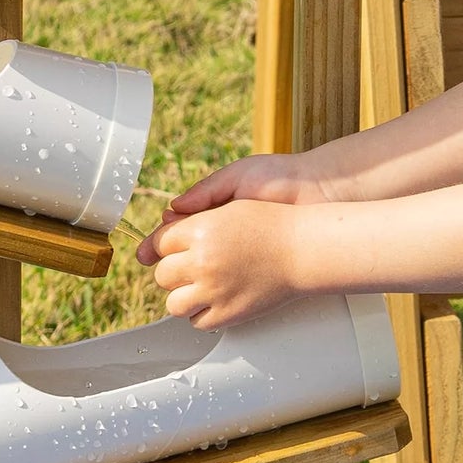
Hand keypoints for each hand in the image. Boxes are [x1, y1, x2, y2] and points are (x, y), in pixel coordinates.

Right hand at [136, 152, 330, 265]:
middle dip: (169, 260)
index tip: (146, 255)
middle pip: (183, 255)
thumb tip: (172, 210)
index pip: (176, 232)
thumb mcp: (236, 177)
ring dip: (188, 275)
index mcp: (213, 212)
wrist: (316, 189)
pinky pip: (228, 278)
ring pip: (202, 270)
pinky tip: (207, 286)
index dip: (159, 244)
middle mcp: (222, 235)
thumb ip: (205, 192)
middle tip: (160, 265)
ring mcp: (238, 252)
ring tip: (180, 276)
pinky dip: (215, 284)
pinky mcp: (256, 265)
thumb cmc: (278, 177)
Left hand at [148, 199, 311, 329]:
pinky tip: (215, 300)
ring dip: (183, 295)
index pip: (159, 242)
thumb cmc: (273, 224)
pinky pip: (197, 322)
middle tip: (191, 266)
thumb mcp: (231, 205)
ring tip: (200, 287)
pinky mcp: (228, 314)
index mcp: (201, 231)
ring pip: (173, 303)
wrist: (304, 250)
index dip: (164, 246)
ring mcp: (214, 291)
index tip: (170, 249)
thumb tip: (166, 223)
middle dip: (174, 270)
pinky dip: (202, 314)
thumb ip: (195, 213)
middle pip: (162, 274)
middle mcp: (203, 262)